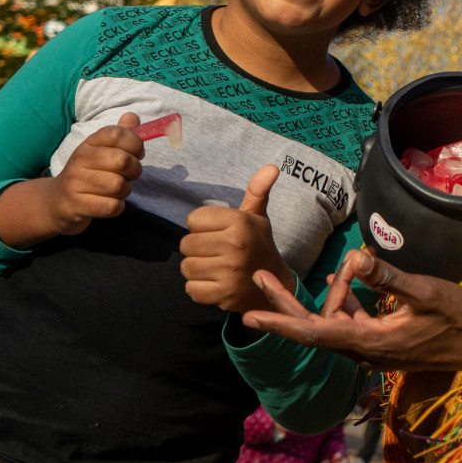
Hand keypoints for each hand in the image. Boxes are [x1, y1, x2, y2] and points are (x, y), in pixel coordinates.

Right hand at [43, 112, 144, 235]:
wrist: (56, 202)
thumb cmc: (87, 174)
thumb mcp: (100, 151)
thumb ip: (119, 135)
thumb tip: (133, 116)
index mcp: (89, 143)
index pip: (117, 134)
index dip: (136, 143)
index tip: (137, 153)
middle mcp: (80, 159)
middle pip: (122, 160)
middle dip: (135, 170)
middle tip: (129, 176)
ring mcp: (76, 182)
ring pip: (118, 185)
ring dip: (125, 190)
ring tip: (116, 191)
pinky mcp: (76, 205)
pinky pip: (112, 206)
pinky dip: (117, 207)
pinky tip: (109, 204)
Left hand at [180, 165, 295, 313]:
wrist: (274, 284)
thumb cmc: (258, 244)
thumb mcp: (257, 217)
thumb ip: (257, 190)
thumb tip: (272, 167)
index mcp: (240, 222)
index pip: (193, 219)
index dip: (203, 227)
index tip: (220, 233)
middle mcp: (235, 246)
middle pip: (187, 244)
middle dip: (198, 249)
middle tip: (217, 252)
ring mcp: (230, 272)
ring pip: (186, 267)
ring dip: (197, 269)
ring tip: (215, 267)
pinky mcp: (224, 295)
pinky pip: (191, 289)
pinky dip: (199, 288)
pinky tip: (216, 283)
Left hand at [242, 249, 461, 372]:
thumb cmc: (457, 316)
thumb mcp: (424, 291)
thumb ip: (388, 276)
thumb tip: (354, 255)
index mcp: (369, 341)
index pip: (314, 333)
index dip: (281, 322)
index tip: (250, 315)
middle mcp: (364, 350)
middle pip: (313, 327)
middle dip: (283, 304)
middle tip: (257, 277)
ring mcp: (372, 349)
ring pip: (333, 323)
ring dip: (320, 298)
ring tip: (311, 272)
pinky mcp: (381, 343)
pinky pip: (351, 323)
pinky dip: (343, 302)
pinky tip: (343, 279)